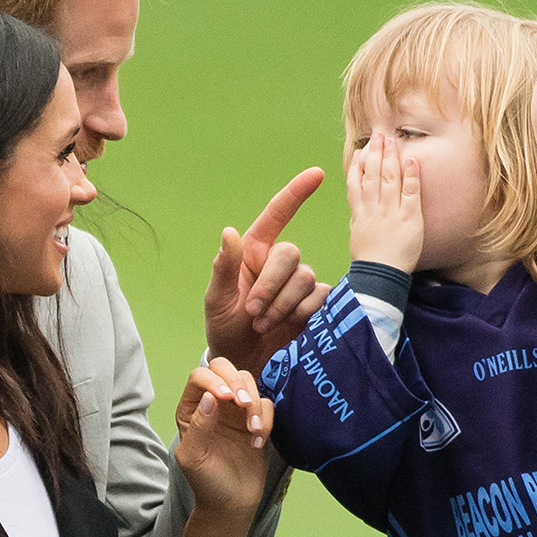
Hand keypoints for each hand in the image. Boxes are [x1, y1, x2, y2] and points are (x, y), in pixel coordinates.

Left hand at [174, 357, 273, 513]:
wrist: (231, 504)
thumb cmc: (206, 482)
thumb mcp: (193, 458)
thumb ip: (198, 426)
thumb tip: (210, 397)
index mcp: (191, 408)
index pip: (200, 376)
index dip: (213, 380)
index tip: (226, 398)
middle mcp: (213, 402)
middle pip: (224, 367)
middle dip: (237, 381)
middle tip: (243, 404)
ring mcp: (235, 409)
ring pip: (248, 381)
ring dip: (254, 403)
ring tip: (253, 430)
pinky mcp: (256, 418)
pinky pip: (266, 403)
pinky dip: (266, 419)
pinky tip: (257, 441)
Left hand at [204, 168, 330, 374]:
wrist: (244, 362)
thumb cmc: (225, 328)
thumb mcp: (217, 300)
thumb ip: (224, 268)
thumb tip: (229, 232)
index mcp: (253, 252)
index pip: (276, 216)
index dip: (296, 193)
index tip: (317, 173)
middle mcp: (278, 263)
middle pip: (290, 255)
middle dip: (271, 285)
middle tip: (253, 312)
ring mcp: (299, 284)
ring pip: (305, 278)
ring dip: (283, 304)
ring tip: (264, 324)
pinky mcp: (315, 304)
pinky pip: (320, 297)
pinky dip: (302, 313)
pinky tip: (288, 327)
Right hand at [347, 133, 422, 271]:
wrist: (380, 277)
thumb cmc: (370, 261)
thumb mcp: (357, 235)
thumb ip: (359, 216)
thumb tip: (358, 202)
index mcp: (359, 213)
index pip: (356, 183)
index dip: (358, 165)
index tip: (361, 150)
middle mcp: (373, 209)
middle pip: (373, 175)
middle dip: (375, 153)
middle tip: (378, 136)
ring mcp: (391, 212)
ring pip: (389, 179)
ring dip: (391, 158)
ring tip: (392, 141)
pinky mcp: (409, 218)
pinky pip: (410, 193)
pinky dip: (411, 176)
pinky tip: (411, 161)